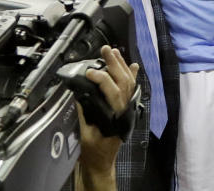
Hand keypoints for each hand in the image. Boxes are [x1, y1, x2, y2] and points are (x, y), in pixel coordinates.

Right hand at [77, 46, 139, 178]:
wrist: (101, 163)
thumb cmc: (94, 152)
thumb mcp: (86, 134)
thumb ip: (86, 114)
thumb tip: (81, 94)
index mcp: (117, 115)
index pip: (113, 91)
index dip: (102, 80)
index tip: (90, 72)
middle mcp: (126, 109)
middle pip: (123, 81)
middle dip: (115, 64)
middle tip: (106, 49)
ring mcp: (128, 107)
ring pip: (128, 82)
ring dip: (121, 65)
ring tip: (114, 51)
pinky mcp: (126, 108)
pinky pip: (130, 89)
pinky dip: (131, 76)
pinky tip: (132, 65)